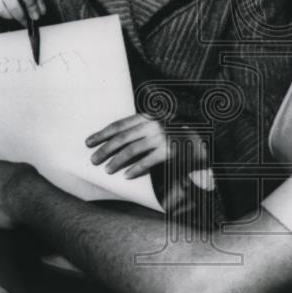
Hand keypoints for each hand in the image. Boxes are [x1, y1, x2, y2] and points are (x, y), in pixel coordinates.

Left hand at [86, 114, 207, 178]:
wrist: (203, 139)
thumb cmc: (174, 134)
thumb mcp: (156, 125)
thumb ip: (138, 130)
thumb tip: (112, 141)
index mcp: (147, 116)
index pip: (119, 124)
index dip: (102, 133)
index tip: (88, 142)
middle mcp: (152, 124)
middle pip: (121, 138)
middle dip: (104, 149)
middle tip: (93, 160)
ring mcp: (161, 137)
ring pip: (131, 150)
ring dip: (116, 161)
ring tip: (107, 170)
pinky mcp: (168, 151)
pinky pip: (147, 162)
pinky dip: (135, 169)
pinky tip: (126, 176)